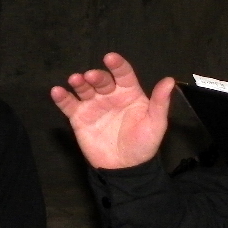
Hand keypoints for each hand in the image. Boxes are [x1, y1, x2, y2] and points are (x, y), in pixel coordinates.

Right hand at [50, 52, 174, 168]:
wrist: (125, 169)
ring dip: (79, 82)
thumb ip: (160, 102)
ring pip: (84, 89)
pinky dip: (62, 97)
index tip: (110, 58)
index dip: (117, 65)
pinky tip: (57, 91)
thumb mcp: (156, 123)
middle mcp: (110, 96)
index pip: (123, 74)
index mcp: (129, 93)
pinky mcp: (79, 118)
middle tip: (91, 76)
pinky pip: (69, 105)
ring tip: (75, 80)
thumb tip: (170, 80)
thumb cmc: (143, 145)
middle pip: (102, 80)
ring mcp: (94, 105)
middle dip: (96, 76)